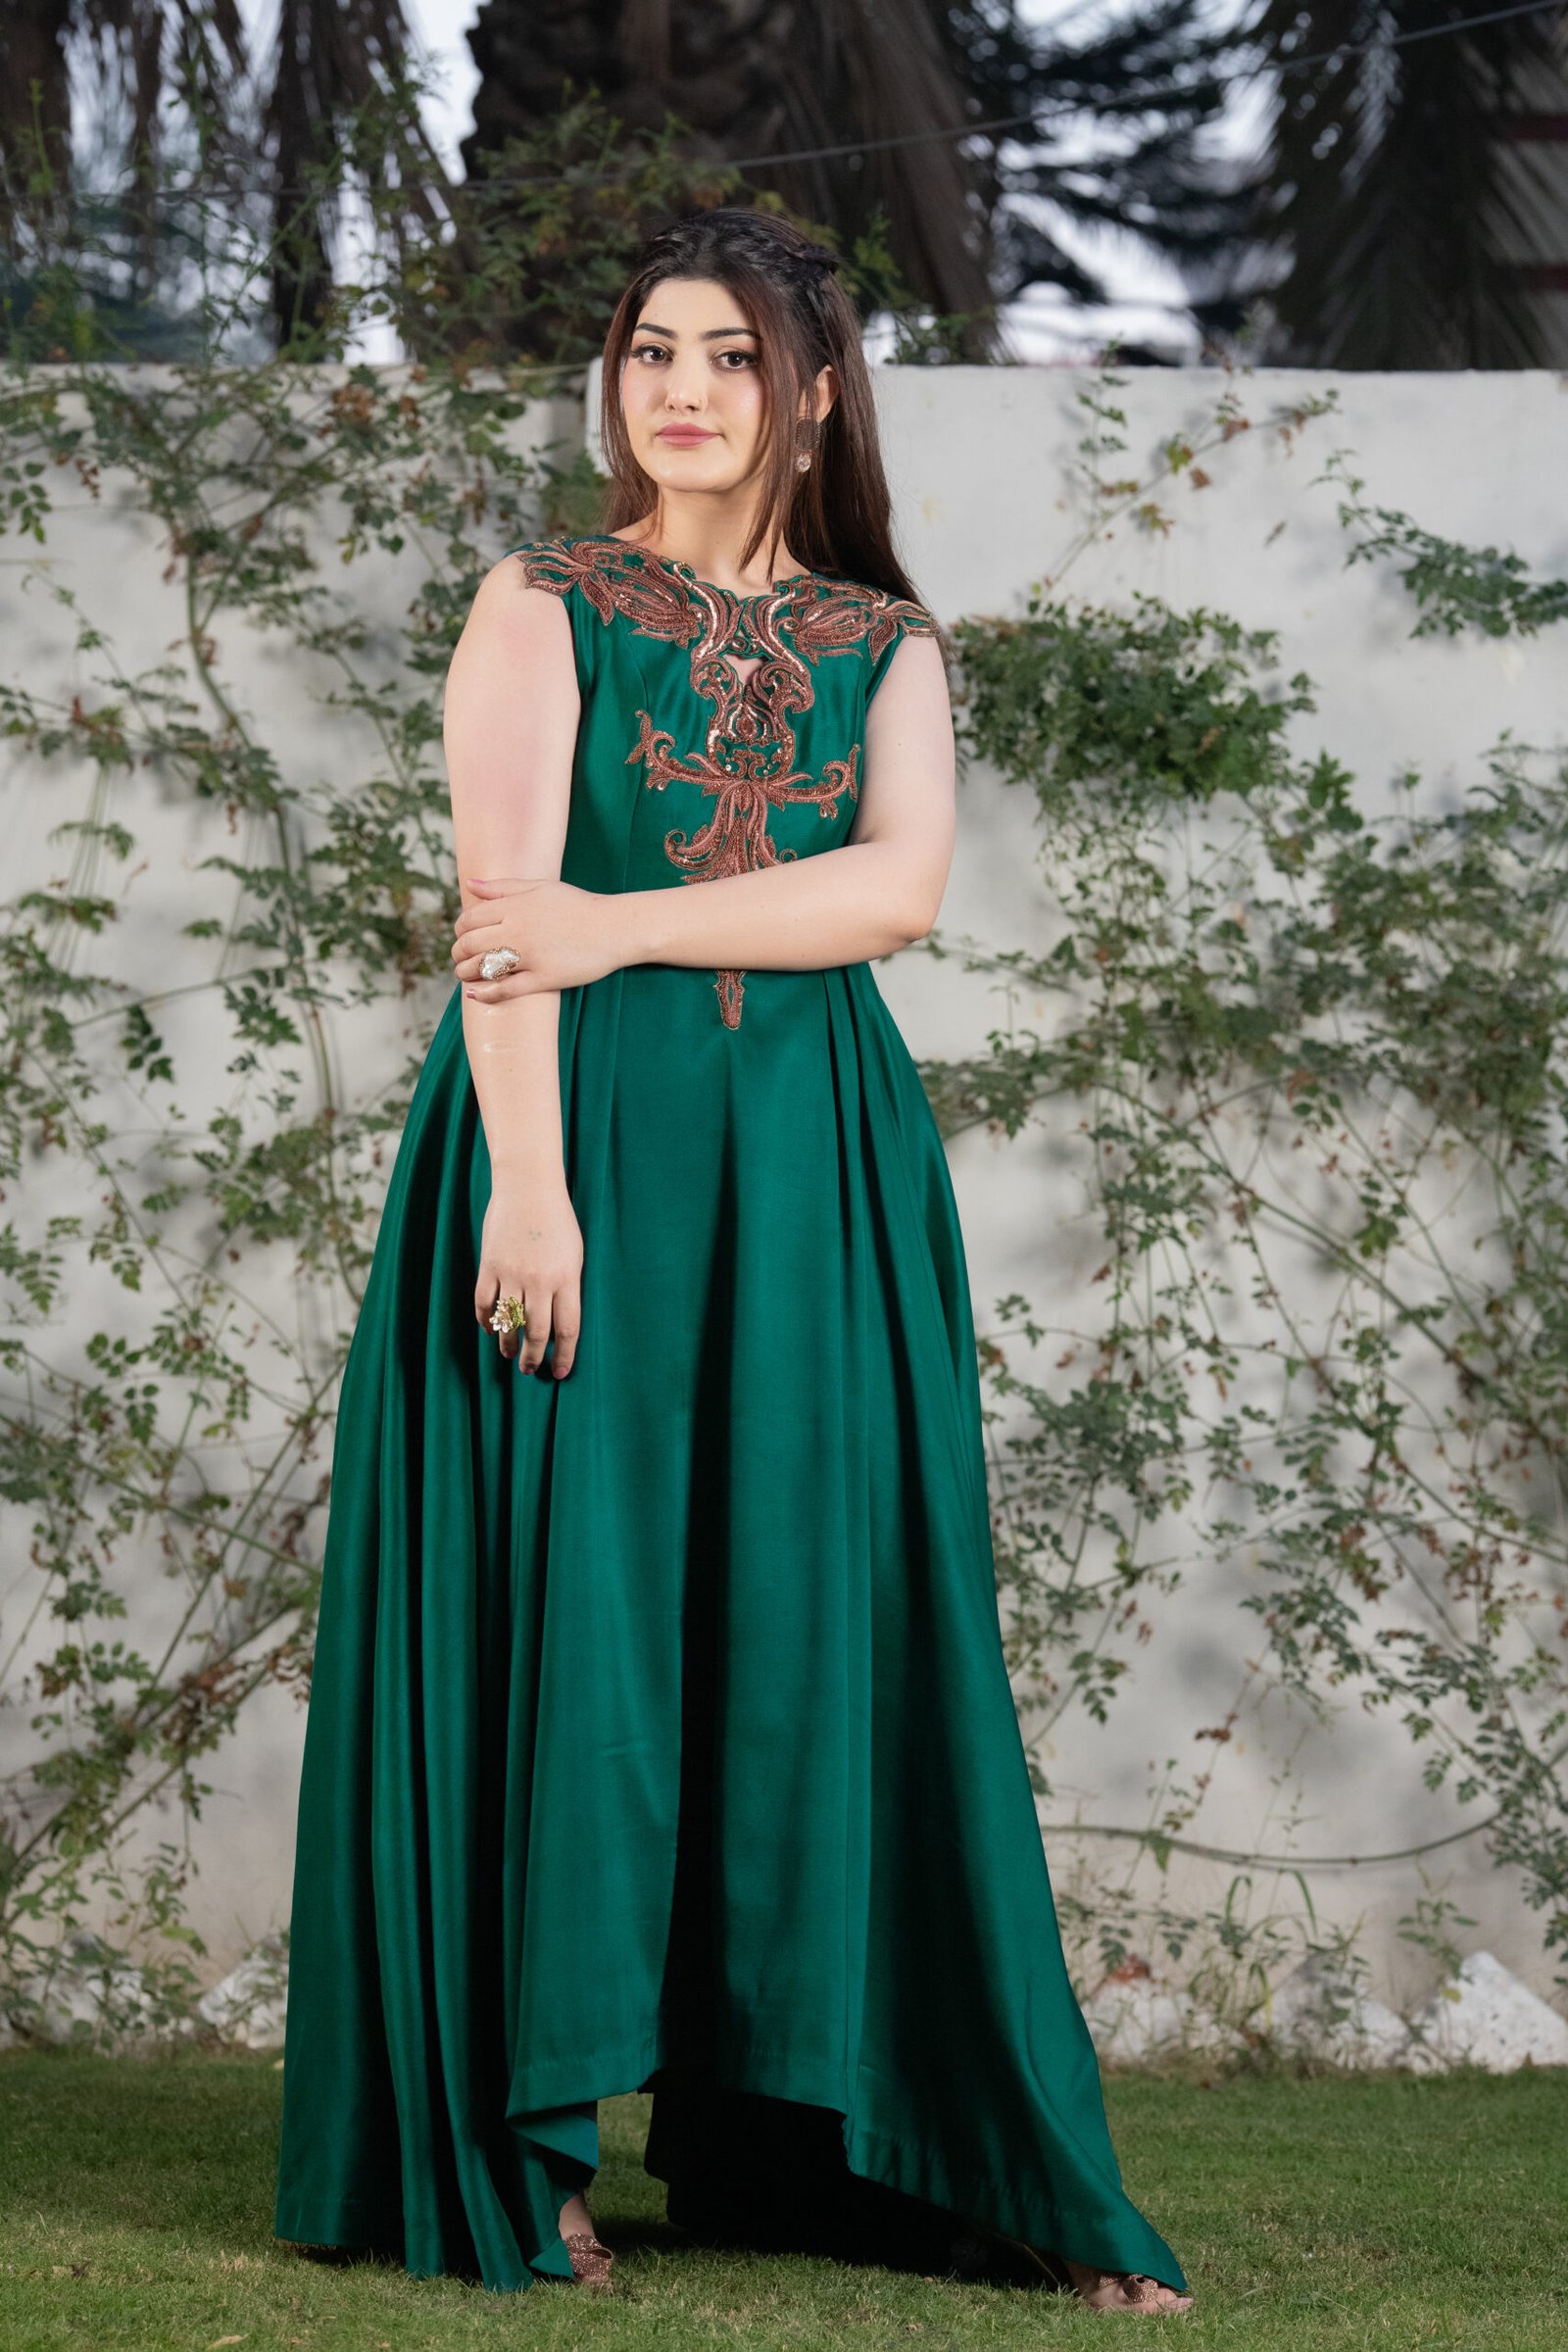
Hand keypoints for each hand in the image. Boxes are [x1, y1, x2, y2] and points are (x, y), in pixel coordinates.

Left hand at [454, 875, 623, 996]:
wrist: (613, 927)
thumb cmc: (577, 905)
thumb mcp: (539, 886)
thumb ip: (502, 887)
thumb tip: (470, 884)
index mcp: (514, 906)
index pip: (469, 920)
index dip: (459, 931)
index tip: (461, 937)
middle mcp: (517, 930)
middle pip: (470, 945)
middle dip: (457, 953)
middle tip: (459, 959)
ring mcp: (529, 956)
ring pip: (483, 968)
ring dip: (466, 974)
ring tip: (465, 975)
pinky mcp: (543, 978)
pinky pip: (506, 989)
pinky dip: (486, 993)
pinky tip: (476, 994)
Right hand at [474, 1174, 583, 1377]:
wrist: (528, 1186)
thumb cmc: (557, 1220)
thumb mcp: (574, 1254)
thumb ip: (568, 1287)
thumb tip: (558, 1323)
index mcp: (567, 1278)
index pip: (568, 1329)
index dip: (564, 1356)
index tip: (560, 1372)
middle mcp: (540, 1279)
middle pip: (537, 1332)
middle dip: (534, 1357)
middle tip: (530, 1370)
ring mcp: (512, 1272)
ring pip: (508, 1322)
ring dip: (508, 1344)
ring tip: (509, 1354)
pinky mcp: (489, 1264)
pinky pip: (484, 1302)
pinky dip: (485, 1320)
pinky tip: (489, 1329)